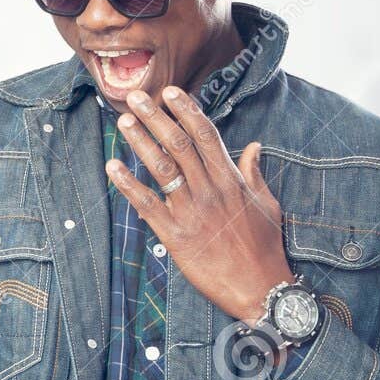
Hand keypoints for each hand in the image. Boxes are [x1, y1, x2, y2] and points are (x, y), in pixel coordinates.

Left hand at [104, 86, 292, 322]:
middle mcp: (210, 190)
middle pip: (179, 144)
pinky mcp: (175, 235)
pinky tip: (112, 166)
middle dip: (156, 117)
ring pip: (162, 168)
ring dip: (140, 141)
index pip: (206, 135)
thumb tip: (252, 146)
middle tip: (137, 97)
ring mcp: (191, 211)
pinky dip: (127, 184)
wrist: (259, 287)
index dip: (186, 111)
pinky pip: (147, 205)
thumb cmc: (264, 248)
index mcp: (231, 180)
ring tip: (123, 120)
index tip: (171, 92)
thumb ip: (254, 173)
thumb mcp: (266, 205)